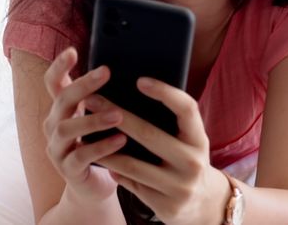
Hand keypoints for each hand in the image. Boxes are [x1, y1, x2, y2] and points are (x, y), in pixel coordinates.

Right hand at [41, 47, 126, 206]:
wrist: (95, 186)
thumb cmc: (103, 145)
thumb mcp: (102, 118)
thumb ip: (107, 98)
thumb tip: (131, 69)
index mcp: (62, 110)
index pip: (53, 83)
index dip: (59, 66)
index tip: (72, 51)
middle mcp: (54, 126)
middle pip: (62, 100)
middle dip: (83, 84)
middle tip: (106, 72)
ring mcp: (58, 149)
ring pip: (67, 129)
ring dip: (93, 119)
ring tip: (119, 114)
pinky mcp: (68, 170)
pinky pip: (81, 156)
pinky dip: (101, 147)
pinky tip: (121, 140)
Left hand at [96, 77, 230, 224]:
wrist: (202, 204)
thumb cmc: (187, 160)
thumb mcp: (189, 142)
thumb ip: (170, 124)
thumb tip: (131, 98)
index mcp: (199, 139)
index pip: (186, 109)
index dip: (165, 92)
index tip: (140, 80)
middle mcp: (192, 162)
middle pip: (149, 134)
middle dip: (117, 116)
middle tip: (93, 101)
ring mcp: (180, 187)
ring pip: (133, 165)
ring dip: (105, 149)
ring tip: (85, 135)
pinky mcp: (166, 207)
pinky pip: (132, 185)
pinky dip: (115, 171)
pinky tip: (100, 160)